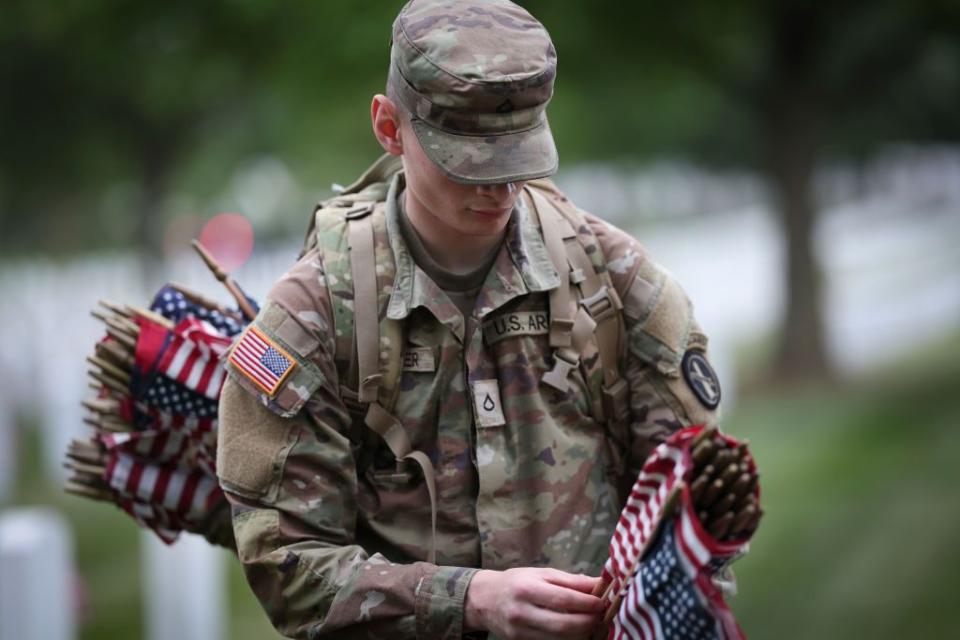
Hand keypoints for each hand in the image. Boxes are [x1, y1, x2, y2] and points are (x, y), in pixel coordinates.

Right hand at [464, 567, 604, 639]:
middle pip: (563, 625)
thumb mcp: (541, 574)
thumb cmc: (517, 582)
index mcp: (527, 588)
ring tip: (590, 623)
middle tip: (600, 616)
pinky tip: (574, 631)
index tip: (602, 602)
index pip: (563, 599)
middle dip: (587, 622)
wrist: (484, 599)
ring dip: (580, 633)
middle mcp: (521, 611)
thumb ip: (570, 581)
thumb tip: (599, 584)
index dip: (587, 603)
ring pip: (559, 639)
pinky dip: (567, 639)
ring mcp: (519, 631)